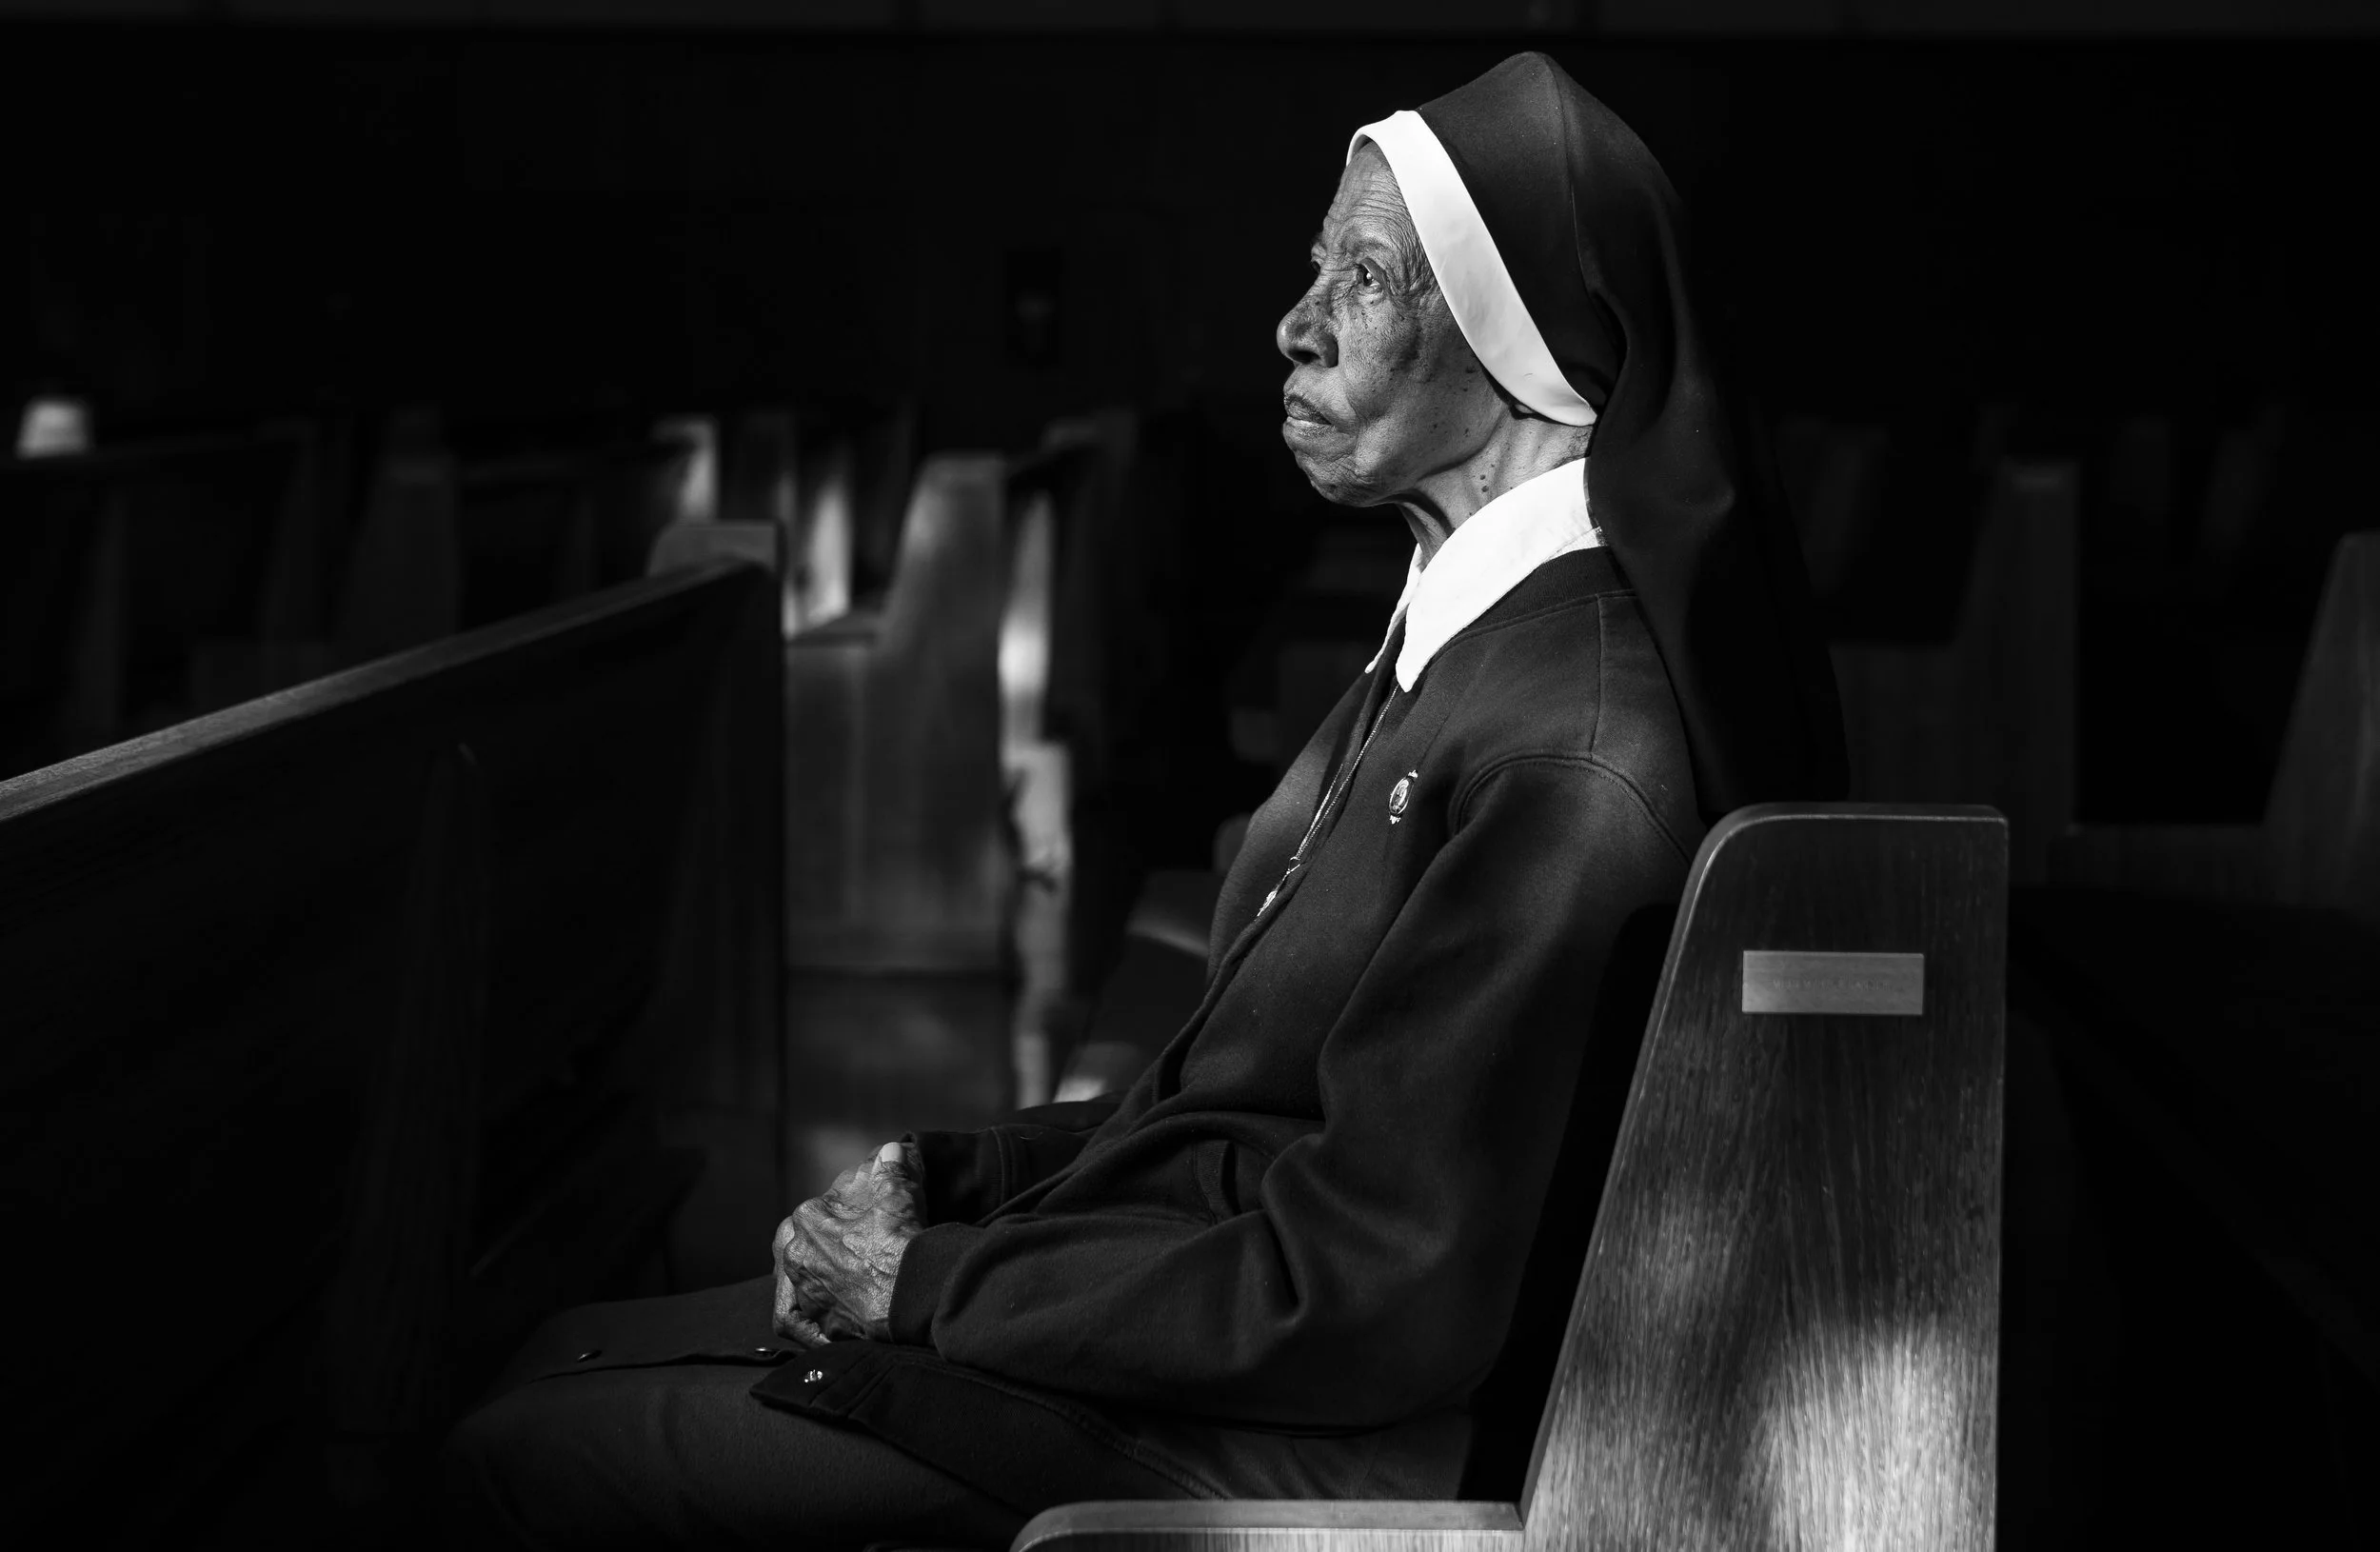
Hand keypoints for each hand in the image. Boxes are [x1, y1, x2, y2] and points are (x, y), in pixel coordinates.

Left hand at [771, 1139, 924, 1346]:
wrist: (913, 1298)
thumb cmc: (901, 1245)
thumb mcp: (899, 1199)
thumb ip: (891, 1171)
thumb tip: (892, 1149)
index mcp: (809, 1224)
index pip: (811, 1211)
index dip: (833, 1212)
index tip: (854, 1217)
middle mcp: (798, 1260)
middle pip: (791, 1245)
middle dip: (808, 1242)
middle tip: (834, 1244)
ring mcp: (807, 1295)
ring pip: (793, 1283)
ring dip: (806, 1277)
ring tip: (827, 1277)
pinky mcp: (820, 1325)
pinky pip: (800, 1322)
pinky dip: (807, 1319)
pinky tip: (818, 1317)